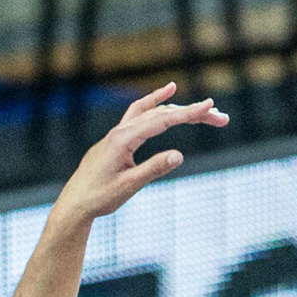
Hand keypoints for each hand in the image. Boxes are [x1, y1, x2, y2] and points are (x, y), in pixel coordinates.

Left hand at [53, 83, 228, 226]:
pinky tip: (168, 92)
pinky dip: (156, 103)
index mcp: (124, 139)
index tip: (211, 108)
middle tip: (221, 118)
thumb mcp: (129, 186)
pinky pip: (140, 113)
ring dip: (178, 108)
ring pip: (153, 112)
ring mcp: (118, 132)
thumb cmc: (100, 197)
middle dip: (193, 114)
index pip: (163, 120)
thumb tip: (179, 155)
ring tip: (205, 109)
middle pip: (163, 113)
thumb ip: (154, 168)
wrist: (74, 204)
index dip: (189, 113)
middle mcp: (121, 130)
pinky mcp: (118, 138)